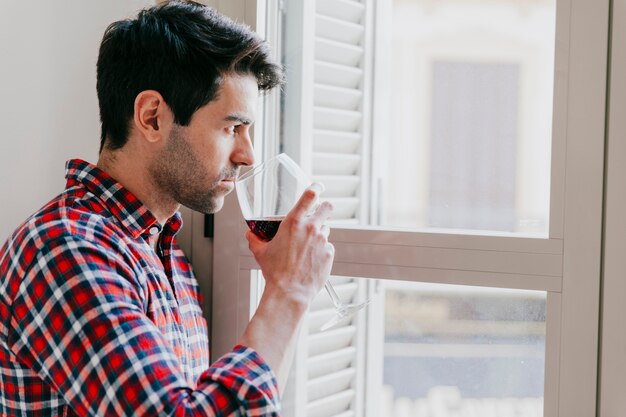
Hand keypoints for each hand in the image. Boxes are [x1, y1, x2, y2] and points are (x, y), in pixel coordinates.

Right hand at [246, 183, 334, 307]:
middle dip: (324, 208)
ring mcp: (322, 241)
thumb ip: (255, 239)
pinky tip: (311, 259)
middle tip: (319, 214)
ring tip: (307, 246)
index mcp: (294, 222)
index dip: (315, 188)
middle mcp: (311, 228)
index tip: (317, 187)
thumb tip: (250, 234)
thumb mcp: (260, 252)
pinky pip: (328, 247)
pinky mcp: (329, 254)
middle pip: (327, 207)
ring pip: (326, 229)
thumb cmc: (275, 272)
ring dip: (319, 233)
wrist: (290, 292)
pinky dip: (322, 250)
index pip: (310, 195)